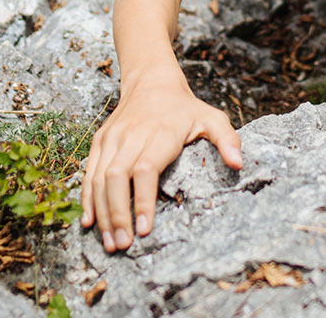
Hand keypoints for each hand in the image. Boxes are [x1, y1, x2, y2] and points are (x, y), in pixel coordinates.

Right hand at [82, 75, 241, 251]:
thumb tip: (238, 164)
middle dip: (118, 214)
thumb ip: (227, 139)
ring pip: (99, 178)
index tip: (144, 229)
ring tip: (110, 241)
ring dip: (102, 212)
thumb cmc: (184, 107)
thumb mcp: (211, 117)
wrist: (150, 81)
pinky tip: (89, 221)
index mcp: (159, 133)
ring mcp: (112, 139)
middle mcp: (131, 136)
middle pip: (116, 178)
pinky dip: (87, 198)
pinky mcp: (100, 142)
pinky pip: (89, 173)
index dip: (143, 200)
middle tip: (124, 244)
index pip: (146, 169)